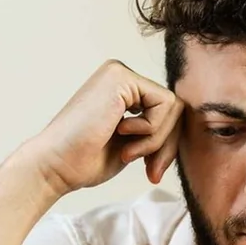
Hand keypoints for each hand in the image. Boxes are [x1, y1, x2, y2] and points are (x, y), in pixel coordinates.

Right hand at [20, 59, 183, 194]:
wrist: (56, 165)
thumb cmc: (86, 161)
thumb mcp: (133, 145)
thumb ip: (156, 131)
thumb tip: (189, 125)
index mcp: (122, 91)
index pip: (168, 114)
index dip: (167, 146)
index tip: (150, 171)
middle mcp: (122, 77)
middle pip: (175, 109)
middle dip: (167, 145)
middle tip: (147, 169)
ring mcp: (121, 74)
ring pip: (174, 107)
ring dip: (156, 140)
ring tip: (128, 151)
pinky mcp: (122, 77)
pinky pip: (165, 104)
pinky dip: (151, 130)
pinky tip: (122, 134)